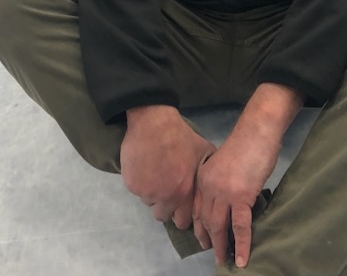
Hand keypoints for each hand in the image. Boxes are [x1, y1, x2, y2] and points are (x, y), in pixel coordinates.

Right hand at [120, 105, 215, 228]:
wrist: (153, 124)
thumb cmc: (181, 137)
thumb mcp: (204, 152)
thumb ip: (208, 173)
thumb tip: (215, 185)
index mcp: (184, 193)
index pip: (183, 221)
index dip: (182, 213)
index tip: (180, 204)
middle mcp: (165, 198)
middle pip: (163, 216)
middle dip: (166, 207)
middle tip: (166, 192)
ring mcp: (146, 192)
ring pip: (149, 203)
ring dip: (153, 195)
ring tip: (156, 177)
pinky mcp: (132, 185)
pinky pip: (137, 191)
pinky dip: (141, 184)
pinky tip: (145, 169)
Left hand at [193, 131, 278, 267]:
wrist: (257, 131)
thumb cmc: (246, 144)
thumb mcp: (225, 164)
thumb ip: (221, 181)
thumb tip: (229, 200)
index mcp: (203, 178)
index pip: (197, 209)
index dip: (200, 227)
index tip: (204, 239)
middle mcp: (208, 187)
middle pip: (206, 220)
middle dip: (209, 240)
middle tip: (215, 254)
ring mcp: (224, 192)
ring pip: (220, 226)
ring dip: (222, 247)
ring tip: (225, 260)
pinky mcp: (241, 196)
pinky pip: (240, 226)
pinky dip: (242, 245)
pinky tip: (243, 258)